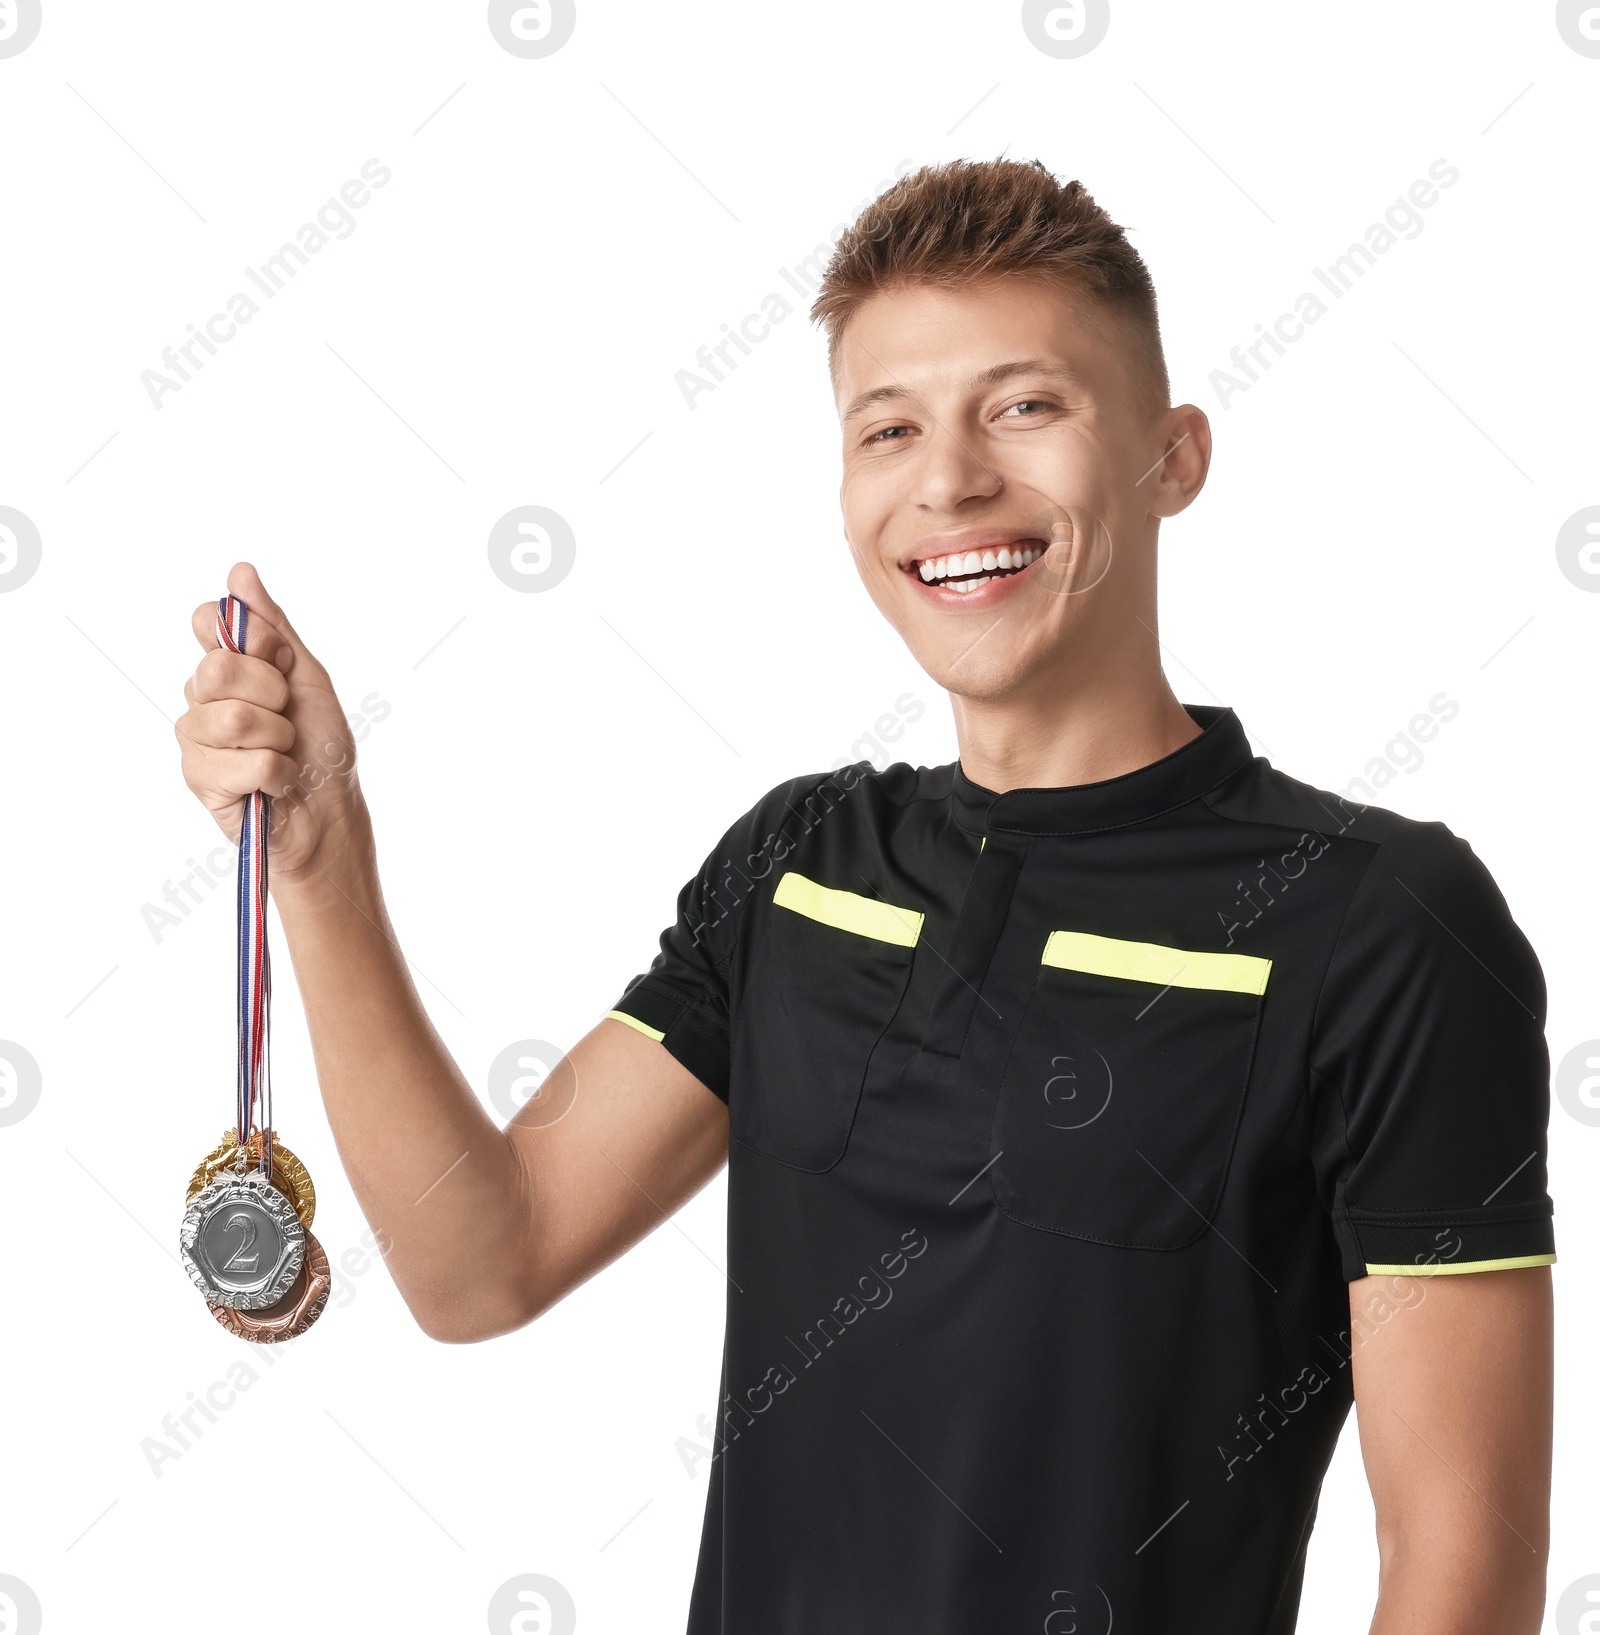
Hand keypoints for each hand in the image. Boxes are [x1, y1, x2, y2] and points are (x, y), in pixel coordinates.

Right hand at [176, 561, 366, 882]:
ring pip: (232, 718)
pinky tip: (275, 782)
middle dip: (272, 693)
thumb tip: (240, 571)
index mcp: (228, 667)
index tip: (282, 662)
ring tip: (283, 752)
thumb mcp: (306, 676)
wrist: (329, 809)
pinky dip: (276, 772)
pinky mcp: (198, 779)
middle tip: (287, 717)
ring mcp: (195, 738)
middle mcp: (203, 697)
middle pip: (217, 667)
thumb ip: (272, 626)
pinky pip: (244, 761)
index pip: (208, 620)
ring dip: (278, 738)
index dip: (254, 640)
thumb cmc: (321, 745)